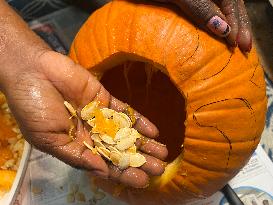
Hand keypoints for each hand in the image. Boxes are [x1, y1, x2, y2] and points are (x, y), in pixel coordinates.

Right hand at [2, 51, 167, 187]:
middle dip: (139, 160)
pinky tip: (153, 131)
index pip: (104, 164)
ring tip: (162, 153)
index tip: (142, 180)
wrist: (32, 72)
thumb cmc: (34, 109)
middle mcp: (91, 133)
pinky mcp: (105, 99)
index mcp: (77, 147)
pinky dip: (139, 121)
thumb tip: (102, 171)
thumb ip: (76, 156)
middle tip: (159, 168)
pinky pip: (125, 112)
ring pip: (126, 132)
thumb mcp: (49, 140)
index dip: (123, 173)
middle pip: (120, 150)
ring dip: (144, 143)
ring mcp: (100, 116)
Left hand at [155, 0, 251, 51]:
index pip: (231, 3)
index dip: (237, 24)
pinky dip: (216, 23)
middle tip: (246, 48)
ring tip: (239, 42)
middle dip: (240, 27)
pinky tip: (219, 33)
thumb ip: (202, 8)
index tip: (240, 44)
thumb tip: (224, 29)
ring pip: (223, 8)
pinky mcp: (190, 3)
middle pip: (232, 6)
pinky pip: (210, 11)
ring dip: (232, 26)